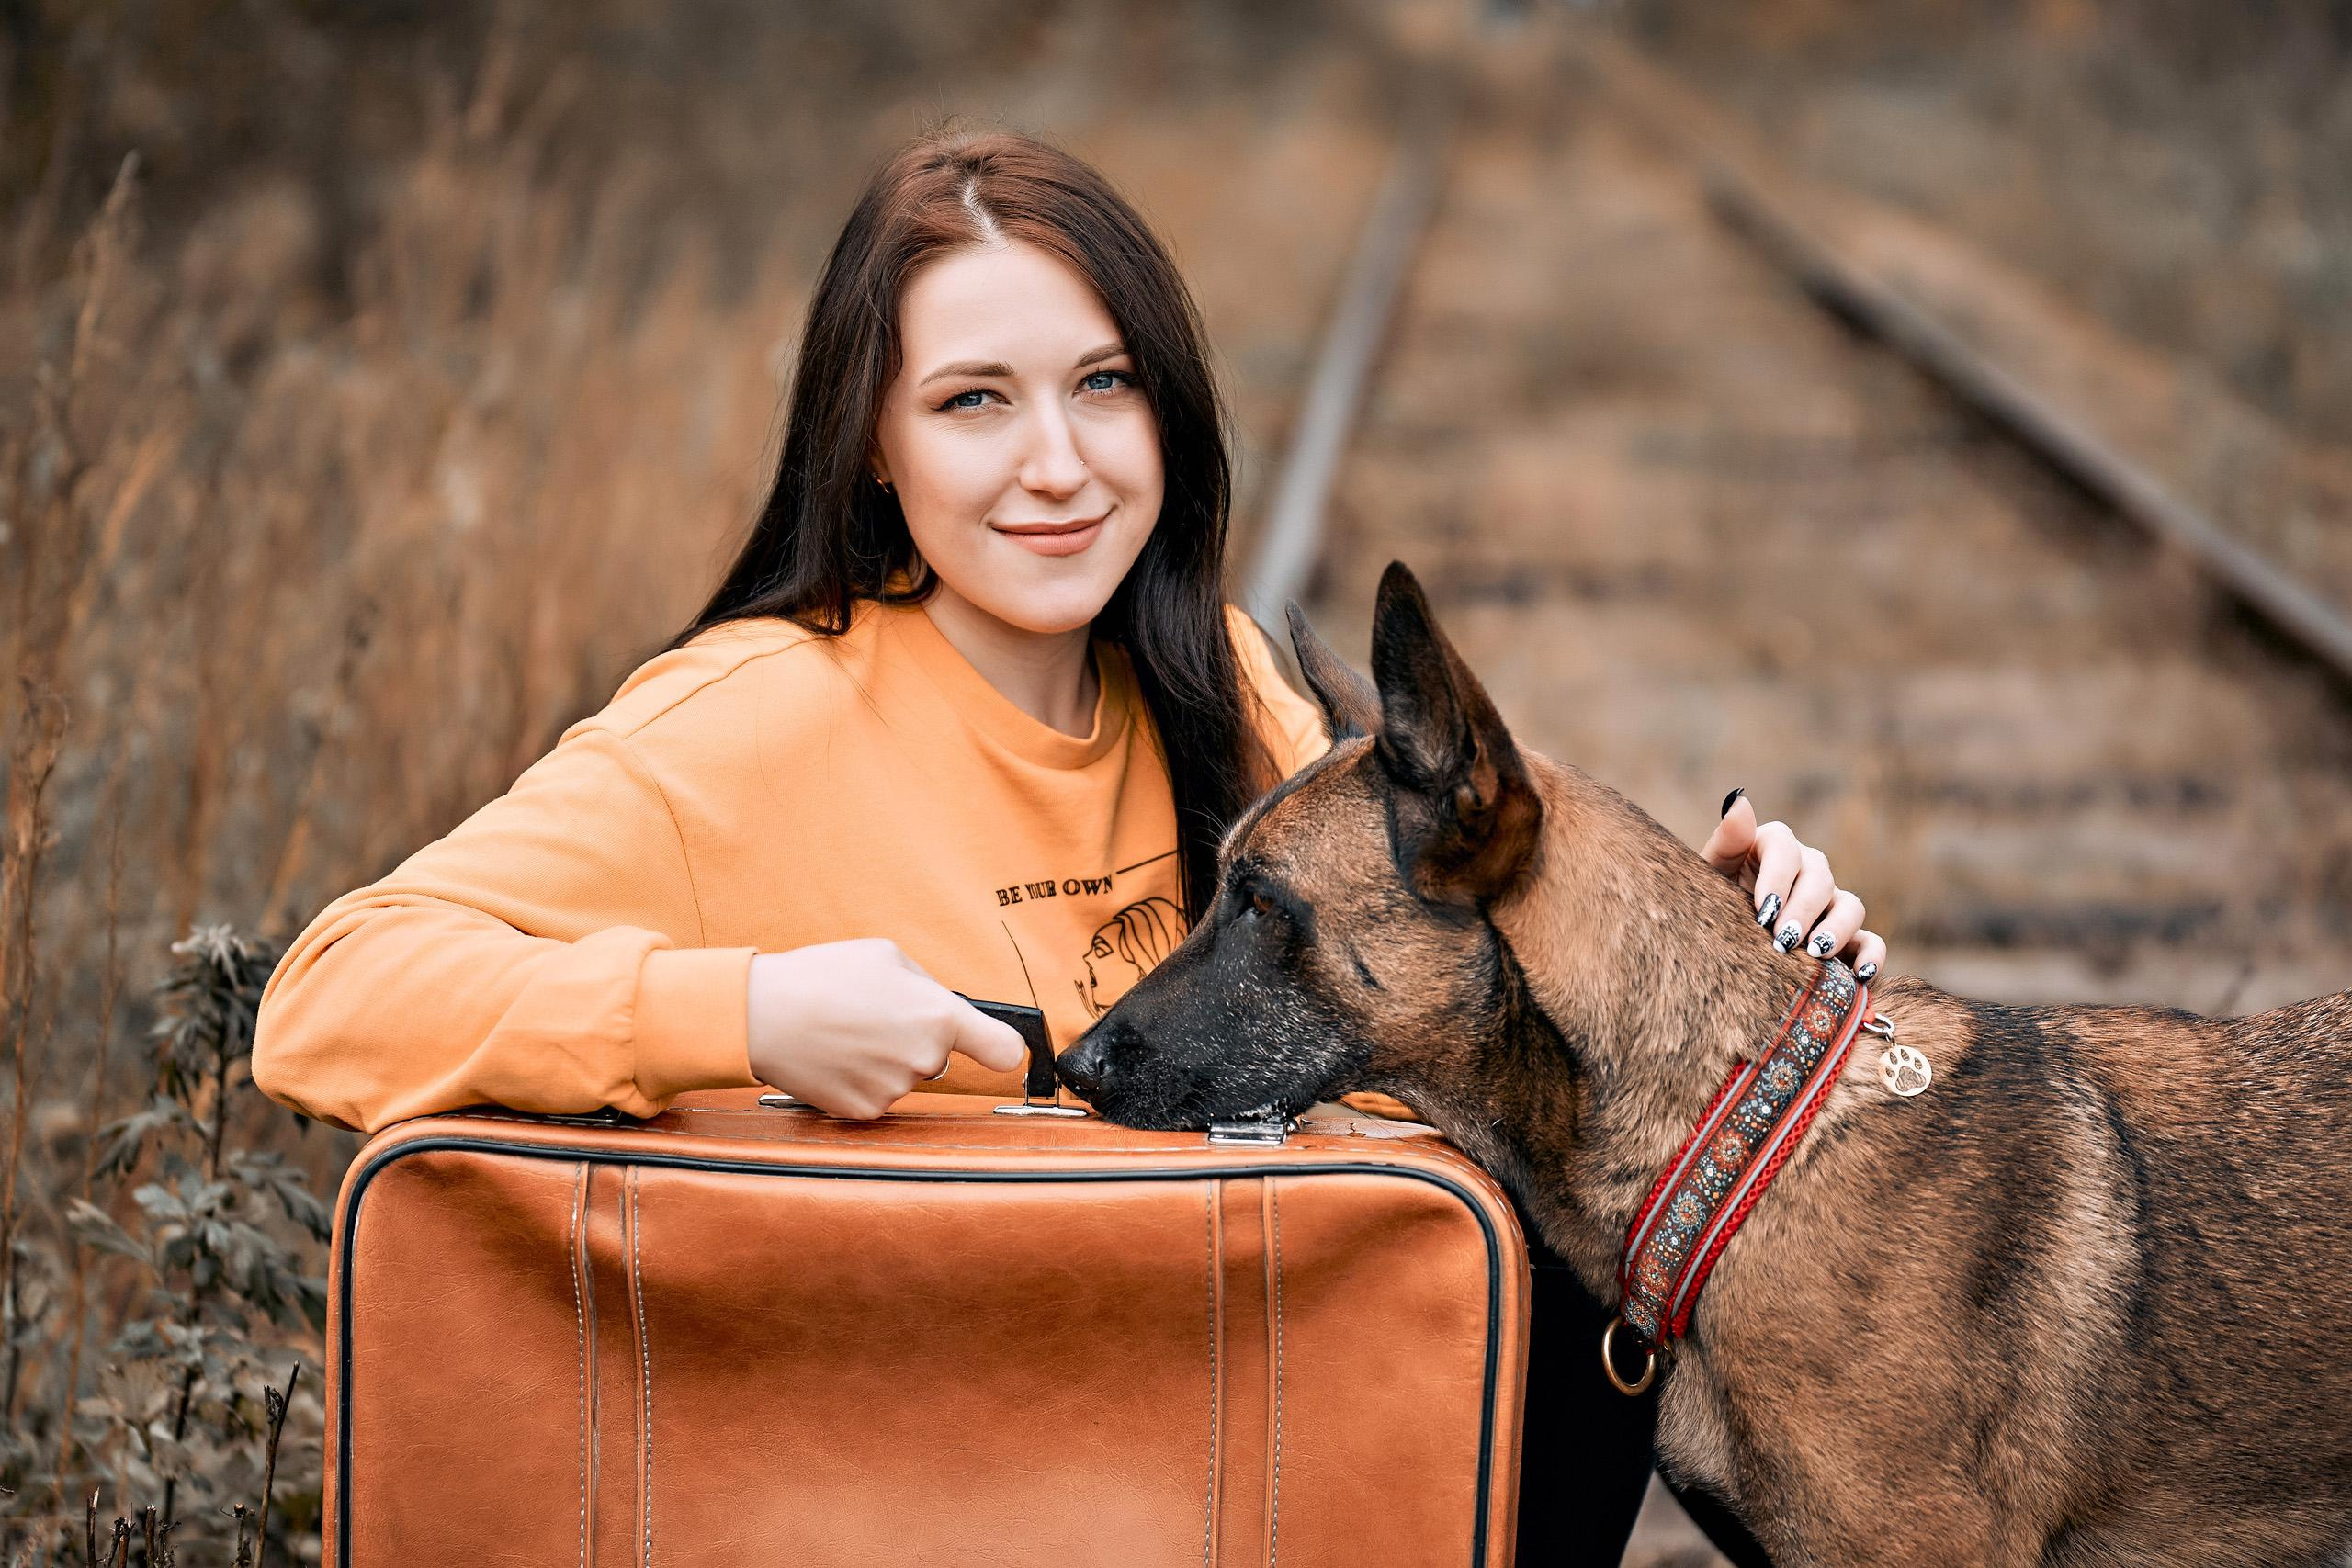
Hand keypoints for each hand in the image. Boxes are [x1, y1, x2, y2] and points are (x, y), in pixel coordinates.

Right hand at [745, 938, 1028, 1118]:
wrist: (761, 1016)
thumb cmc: (822, 977)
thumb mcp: (887, 955)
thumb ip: (925, 986)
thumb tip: (939, 1006)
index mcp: (939, 1017)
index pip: (1002, 1049)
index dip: (1004, 1049)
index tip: (1000, 1049)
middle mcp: (925, 1059)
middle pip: (938, 1055)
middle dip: (914, 1038)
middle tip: (872, 1014)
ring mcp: (895, 1090)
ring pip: (905, 1074)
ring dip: (884, 1058)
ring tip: (845, 1030)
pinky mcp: (864, 1111)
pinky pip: (877, 1094)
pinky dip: (860, 1079)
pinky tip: (836, 1055)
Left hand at [1699, 789, 1885, 981]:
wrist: (1718, 943)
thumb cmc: (1711, 903)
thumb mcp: (1710, 875)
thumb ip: (1726, 842)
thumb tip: (1739, 802)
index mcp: (1773, 847)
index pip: (1784, 847)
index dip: (1777, 878)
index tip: (1762, 911)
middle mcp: (1807, 869)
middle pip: (1819, 877)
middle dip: (1803, 909)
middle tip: (1782, 940)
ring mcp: (1830, 903)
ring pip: (1851, 905)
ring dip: (1836, 929)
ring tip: (1815, 954)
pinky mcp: (1846, 937)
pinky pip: (1870, 941)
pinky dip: (1873, 955)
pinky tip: (1861, 975)